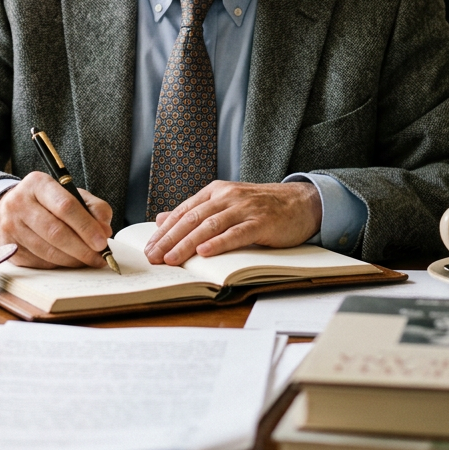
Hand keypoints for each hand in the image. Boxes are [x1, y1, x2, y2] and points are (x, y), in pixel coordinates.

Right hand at [0, 172, 112, 268]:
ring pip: (47, 251)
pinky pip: (39, 262)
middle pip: (56, 231)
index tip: (102, 241)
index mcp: (38, 183)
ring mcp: (10, 227)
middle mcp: (19, 203)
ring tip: (89, 260)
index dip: (86, 226)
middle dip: (82, 248)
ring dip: (73, 260)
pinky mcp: (9, 248)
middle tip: (100, 257)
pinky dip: (59, 264)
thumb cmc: (47, 202)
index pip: (65, 206)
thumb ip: (93, 208)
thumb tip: (105, 231)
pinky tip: (70, 261)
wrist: (8, 209)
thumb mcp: (71, 194)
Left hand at [143, 181, 321, 265]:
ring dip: (187, 243)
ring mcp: (244, 208)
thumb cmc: (261, 207)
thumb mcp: (225, 203)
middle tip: (153, 256)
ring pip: (210, 226)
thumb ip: (196, 210)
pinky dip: (219, 243)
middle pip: (192, 218)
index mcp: (216, 190)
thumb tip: (163, 218)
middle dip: (169, 239)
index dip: (164, 230)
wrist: (300, 202)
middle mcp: (227, 196)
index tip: (148, 247)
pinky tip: (204, 252)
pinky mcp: (261, 222)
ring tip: (171, 258)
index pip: (184, 211)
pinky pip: (236, 233)